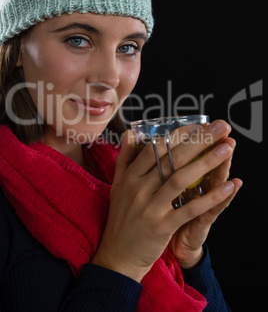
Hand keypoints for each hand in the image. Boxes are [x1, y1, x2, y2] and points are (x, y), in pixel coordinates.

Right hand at [92, 120, 241, 281]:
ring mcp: (150, 207)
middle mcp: (138, 189)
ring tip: (226, 149)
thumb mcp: (118, 186)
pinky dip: (211, 197)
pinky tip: (229, 186)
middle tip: (219, 127)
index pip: (154, 148)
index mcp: (129, 177)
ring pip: (181, 179)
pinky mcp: (163, 226)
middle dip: (198, 141)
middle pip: (171, 159)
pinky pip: (190, 208)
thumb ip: (124, 158)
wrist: (118, 255)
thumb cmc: (122, 218)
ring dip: (206, 162)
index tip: (197, 125)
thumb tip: (130, 133)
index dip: (177, 135)